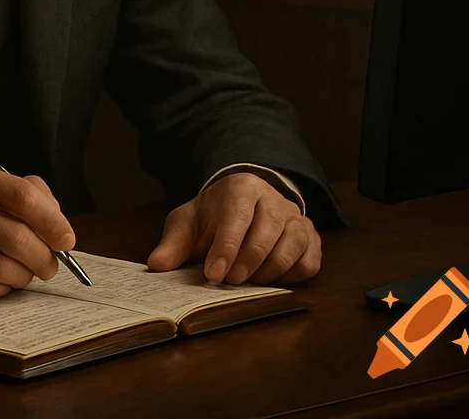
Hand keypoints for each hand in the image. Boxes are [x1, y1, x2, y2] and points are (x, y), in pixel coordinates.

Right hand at [0, 156, 75, 302]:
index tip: (67, 237)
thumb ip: (9, 189)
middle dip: (45, 256)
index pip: (21, 196)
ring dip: (25, 276)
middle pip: (18, 236)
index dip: (53, 220)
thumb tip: (54, 212)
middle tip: (51, 264)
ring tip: (24, 273)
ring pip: (5, 267)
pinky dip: (1, 288)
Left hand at [145, 172, 320, 285]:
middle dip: (247, 261)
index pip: (237, 215)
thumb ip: (174, 241)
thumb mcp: (189, 221)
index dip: (226, 247)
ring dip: (270, 270)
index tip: (213, 274)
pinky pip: (310, 261)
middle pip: (268, 230)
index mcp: (241, 187)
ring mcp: (296, 217)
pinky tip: (272, 281)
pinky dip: (293, 276)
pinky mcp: (310, 237)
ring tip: (248, 282)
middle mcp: (273, 198)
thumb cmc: (213, 215)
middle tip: (230, 282)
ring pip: (293, 244)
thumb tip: (158, 264)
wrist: (242, 203)